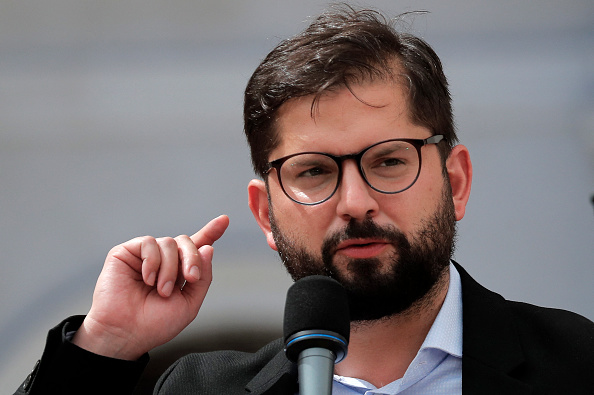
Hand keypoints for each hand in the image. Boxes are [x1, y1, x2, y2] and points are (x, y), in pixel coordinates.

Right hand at [72, 215, 229, 359]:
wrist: (126, 334)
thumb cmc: (154, 324)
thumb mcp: (189, 304)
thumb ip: (203, 277)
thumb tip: (208, 248)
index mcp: (179, 272)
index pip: (197, 247)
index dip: (210, 232)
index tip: (224, 220)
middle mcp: (163, 260)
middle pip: (186, 242)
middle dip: (193, 258)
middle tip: (191, 277)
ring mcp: (145, 256)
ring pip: (169, 243)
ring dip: (170, 269)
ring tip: (161, 290)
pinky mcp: (126, 253)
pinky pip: (149, 243)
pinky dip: (152, 262)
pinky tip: (147, 279)